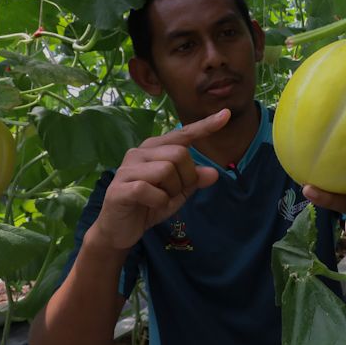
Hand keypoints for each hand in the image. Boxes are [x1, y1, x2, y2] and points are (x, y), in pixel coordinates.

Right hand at [86, 109, 230, 253]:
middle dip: (186, 178)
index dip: (205, 126)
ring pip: (166, 170)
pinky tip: (151, 206)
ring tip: (160, 200)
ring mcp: (127, 169)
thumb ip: (194, 180)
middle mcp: (139, 153)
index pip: (183, 134)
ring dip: (171, 191)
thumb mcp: (178, 193)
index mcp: (154, 149)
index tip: (226, 114)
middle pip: (179, 154)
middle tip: (174, 193)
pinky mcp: (119, 188)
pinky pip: (149, 189)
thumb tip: (214, 173)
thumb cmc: (149, 205)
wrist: (120, 230)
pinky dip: (159, 201)